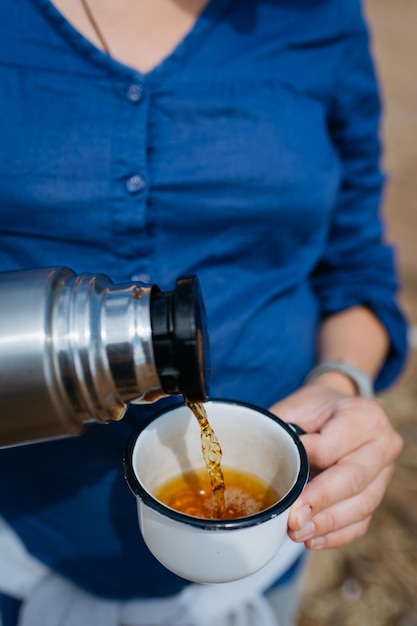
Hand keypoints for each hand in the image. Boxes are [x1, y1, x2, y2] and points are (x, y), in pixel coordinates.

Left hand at [268, 383, 402, 548]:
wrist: (337, 407)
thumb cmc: (313, 409)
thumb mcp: (296, 408)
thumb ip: (283, 433)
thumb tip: (258, 465)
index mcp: (363, 416)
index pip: (330, 449)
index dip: (304, 464)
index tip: (280, 478)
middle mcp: (382, 444)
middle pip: (353, 480)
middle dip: (320, 504)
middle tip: (293, 521)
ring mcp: (385, 472)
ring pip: (361, 506)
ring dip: (327, 524)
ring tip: (298, 533)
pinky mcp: (379, 493)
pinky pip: (362, 521)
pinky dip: (336, 534)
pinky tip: (313, 539)